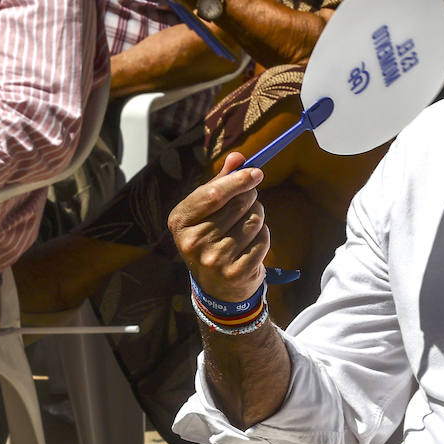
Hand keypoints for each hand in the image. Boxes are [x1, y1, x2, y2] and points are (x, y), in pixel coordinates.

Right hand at [169, 153, 268, 303]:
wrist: (216, 286)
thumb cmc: (212, 237)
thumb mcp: (208, 210)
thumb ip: (221, 181)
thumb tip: (238, 157)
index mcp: (180, 221)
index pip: (214, 194)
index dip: (238, 180)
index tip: (256, 172)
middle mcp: (193, 242)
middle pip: (239, 204)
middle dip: (251, 197)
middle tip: (249, 202)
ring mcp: (214, 260)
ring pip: (254, 220)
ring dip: (258, 217)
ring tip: (247, 226)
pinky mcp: (236, 272)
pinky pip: (263, 239)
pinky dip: (263, 236)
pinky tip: (251, 244)